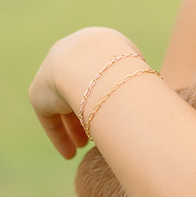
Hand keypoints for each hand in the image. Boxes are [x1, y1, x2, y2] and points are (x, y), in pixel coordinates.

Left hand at [29, 27, 133, 158]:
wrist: (93, 61)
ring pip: (63, 105)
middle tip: (96, 132)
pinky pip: (51, 118)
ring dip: (74, 127)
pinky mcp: (39, 93)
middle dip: (87, 112)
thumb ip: (140, 81)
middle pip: (79, 89)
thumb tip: (156, 95)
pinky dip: (61, 135)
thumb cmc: (126, 66)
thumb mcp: (140, 70)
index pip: (100, 73)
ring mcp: (52, 72)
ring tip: (83, 147)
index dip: (107, 95)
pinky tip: (70, 154)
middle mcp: (71, 54)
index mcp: (96, 43)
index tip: (114, 112)